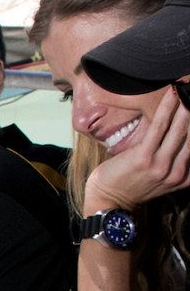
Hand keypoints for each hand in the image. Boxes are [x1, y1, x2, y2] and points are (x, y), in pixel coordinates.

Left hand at [87, 88, 189, 210]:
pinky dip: (167, 108)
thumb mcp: (163, 175)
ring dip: (186, 104)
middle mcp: (178, 173)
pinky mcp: (144, 159)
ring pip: (181, 128)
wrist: (108, 202)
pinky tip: (173, 92)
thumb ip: (175, 158)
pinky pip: (159, 127)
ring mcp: (161, 166)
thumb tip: (182, 128)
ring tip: (188, 87)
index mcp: (185, 176)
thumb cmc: (133, 184)